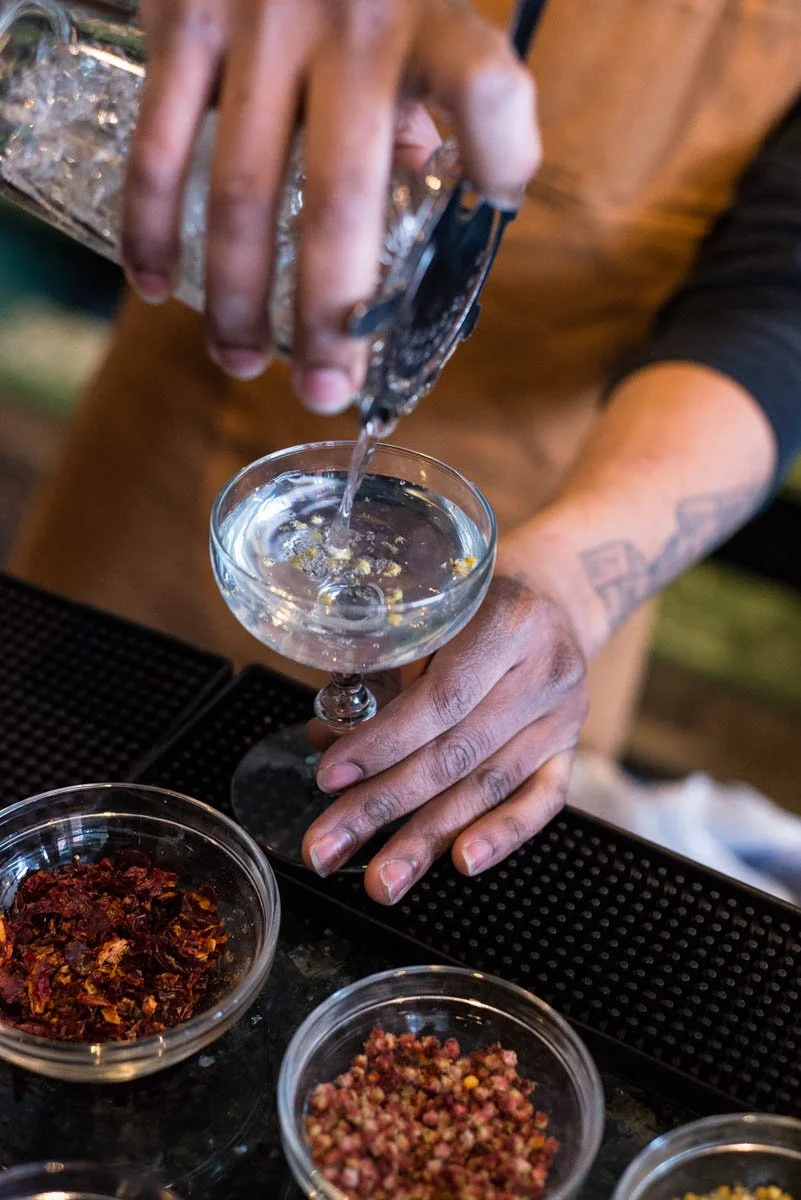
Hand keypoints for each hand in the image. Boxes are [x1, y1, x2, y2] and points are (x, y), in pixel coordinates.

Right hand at [122, 0, 539, 406]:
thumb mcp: (419, 14)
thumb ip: (436, 101)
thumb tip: (428, 189)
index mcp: (429, 26)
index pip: (487, 92)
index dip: (502, 159)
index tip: (494, 211)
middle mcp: (350, 29)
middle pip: (341, 201)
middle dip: (330, 317)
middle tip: (326, 392)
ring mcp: (260, 27)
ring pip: (242, 194)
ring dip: (236, 299)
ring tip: (241, 360)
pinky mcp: (185, 21)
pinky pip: (160, 148)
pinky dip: (151, 227)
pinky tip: (155, 285)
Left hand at [301, 574, 588, 903]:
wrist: (551, 597)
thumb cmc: (474, 604)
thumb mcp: (433, 612)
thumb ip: (384, 670)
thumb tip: (326, 739)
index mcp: (508, 621)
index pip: (442, 698)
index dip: (383, 743)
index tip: (330, 778)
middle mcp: (545, 670)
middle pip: (458, 752)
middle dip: (385, 806)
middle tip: (328, 848)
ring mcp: (564, 715)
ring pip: (490, 785)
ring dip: (427, 837)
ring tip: (382, 879)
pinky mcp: (572, 749)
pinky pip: (542, 801)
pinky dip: (502, 834)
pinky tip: (462, 863)